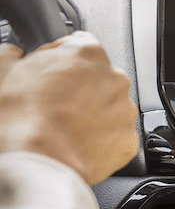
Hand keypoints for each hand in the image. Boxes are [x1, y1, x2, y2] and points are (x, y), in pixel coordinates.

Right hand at [0, 31, 138, 184]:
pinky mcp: (127, 141)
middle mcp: (114, 79)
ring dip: (90, 113)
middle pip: (95, 77)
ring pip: (107, 106)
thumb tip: (12, 54)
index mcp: (87, 53)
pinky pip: (114, 136)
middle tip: (49, 105)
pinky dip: (99, 139)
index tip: (43, 73)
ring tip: (60, 128)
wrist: (37, 163)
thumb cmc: (20, 119)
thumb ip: (10, 55)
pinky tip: (74, 144)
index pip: (75, 45)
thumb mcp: (1, 73)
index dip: (55, 60)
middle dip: (75, 88)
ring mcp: (124, 111)